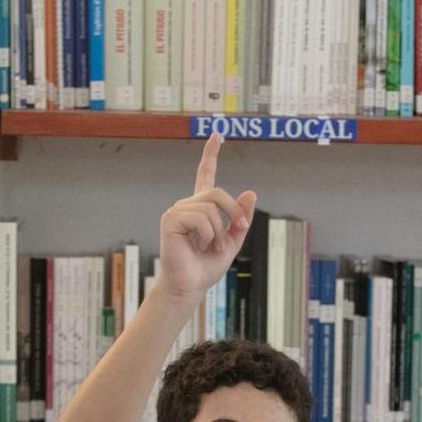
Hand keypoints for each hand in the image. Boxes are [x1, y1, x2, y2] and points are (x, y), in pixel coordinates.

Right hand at [155, 133, 256, 301]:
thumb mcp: (233, 242)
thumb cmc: (206, 267)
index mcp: (201, 209)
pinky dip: (208, 234)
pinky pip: (200, 217)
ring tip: (212, 247)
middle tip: (238, 230)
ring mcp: (177, 211)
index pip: (206, 176)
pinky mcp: (170, 219)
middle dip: (234, 212)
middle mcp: (188, 205)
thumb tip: (250, 192)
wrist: (190, 286)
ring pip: (211, 207)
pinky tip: (199, 246)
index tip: (216, 135)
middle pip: (217, 192)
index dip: (211, 154)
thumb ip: (241, 219)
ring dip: (219, 232)